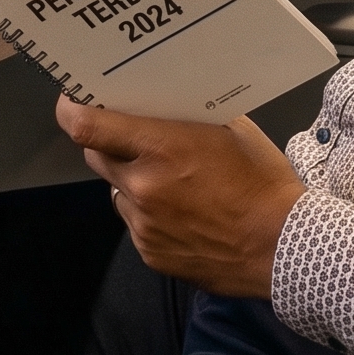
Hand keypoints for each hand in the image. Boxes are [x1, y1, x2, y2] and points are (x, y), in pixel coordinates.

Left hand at [56, 97, 305, 297]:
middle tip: (128, 134)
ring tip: (168, 179)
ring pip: (116, 191)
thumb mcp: (234, 131)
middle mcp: (143, 188)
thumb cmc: (264, 182)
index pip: (88, 128)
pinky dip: (149, 212)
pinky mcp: (150, 254)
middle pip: (95, 156)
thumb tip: (165, 107)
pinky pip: (136, 223)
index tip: (72, 100)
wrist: (282, 247)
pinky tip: (182, 212)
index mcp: (162, 150)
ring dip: (130, 180)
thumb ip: (190, 118)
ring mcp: (144, 225)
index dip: (71, 111)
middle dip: (106, 142)